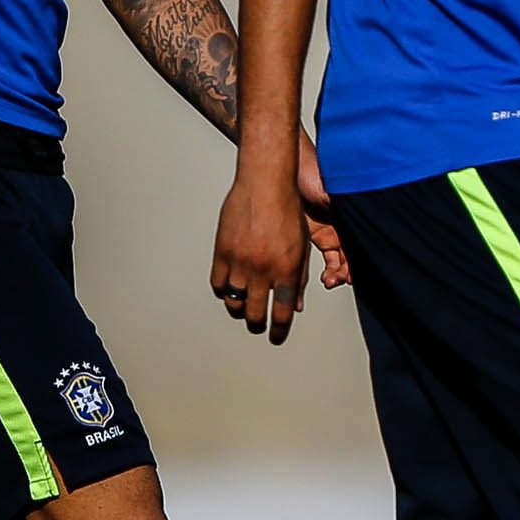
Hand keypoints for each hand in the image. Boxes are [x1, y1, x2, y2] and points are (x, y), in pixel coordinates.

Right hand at [213, 161, 312, 342]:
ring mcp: (241, 261)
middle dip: (257, 322)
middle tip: (257, 323)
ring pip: (234, 301)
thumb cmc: (287, 210)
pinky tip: (229, 287)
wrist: (265, 183)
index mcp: (287, 270)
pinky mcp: (223, 251)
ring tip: (242, 307)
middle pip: (255, 312)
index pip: (282, 312)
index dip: (279, 329)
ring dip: (239, 308)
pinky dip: (223, 289)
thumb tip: (294, 304)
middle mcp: (263, 269)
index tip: (276, 336)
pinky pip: (218, 283)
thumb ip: (298, 278)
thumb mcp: (301, 246)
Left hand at [298, 132, 348, 290]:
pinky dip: (324, 269)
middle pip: (353, 256)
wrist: (286, 164)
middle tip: (337, 278)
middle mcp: (344, 224)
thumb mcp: (332, 192)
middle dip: (348, 271)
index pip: (364, 244)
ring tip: (329, 279)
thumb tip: (362, 222)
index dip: (361, 261)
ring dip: (337, 273)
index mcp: (353, 214)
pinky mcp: (313, 233)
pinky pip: (323, 258)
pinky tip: (321, 276)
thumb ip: (347, 208)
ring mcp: (329, 230)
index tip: (353, 273)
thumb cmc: (310, 169)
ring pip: (340, 261)